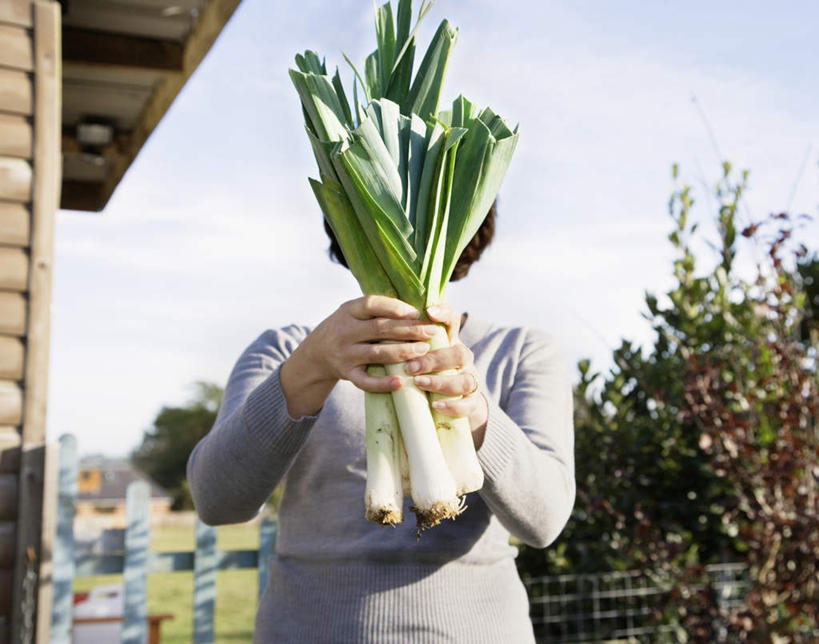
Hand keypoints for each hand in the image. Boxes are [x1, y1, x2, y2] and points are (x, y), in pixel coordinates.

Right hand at [280, 296, 440, 417]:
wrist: (316, 354)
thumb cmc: (346, 328)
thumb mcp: (353, 312)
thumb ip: (377, 309)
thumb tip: (416, 307)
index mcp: (348, 310)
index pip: (372, 304)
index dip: (395, 308)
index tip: (417, 313)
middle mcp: (344, 331)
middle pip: (380, 329)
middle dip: (409, 330)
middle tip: (431, 331)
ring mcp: (345, 354)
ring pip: (377, 354)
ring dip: (403, 352)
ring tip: (424, 350)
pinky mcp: (347, 374)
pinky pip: (365, 381)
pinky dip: (383, 383)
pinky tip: (400, 382)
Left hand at [404, 303, 488, 445]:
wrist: (442, 401)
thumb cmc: (423, 370)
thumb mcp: (412, 351)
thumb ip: (402, 338)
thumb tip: (379, 316)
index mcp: (450, 341)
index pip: (453, 320)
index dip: (444, 314)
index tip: (428, 312)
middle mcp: (462, 359)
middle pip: (460, 353)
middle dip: (434, 359)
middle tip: (410, 366)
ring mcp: (469, 381)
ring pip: (466, 380)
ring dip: (442, 382)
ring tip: (419, 383)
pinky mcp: (471, 403)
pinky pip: (468, 406)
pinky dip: (454, 406)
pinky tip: (437, 406)